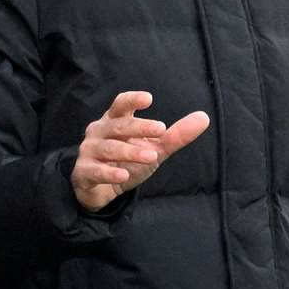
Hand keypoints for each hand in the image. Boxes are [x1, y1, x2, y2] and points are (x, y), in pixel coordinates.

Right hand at [72, 91, 209, 211]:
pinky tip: (124, 175)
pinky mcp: (83, 172)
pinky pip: (96, 171)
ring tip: (151, 156)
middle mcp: (99, 132)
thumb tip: (204, 117)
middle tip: (161, 129)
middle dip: (140, 127)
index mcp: (115, 121)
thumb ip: (176, 135)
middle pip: (119, 125)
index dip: (132, 99)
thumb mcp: (154, 148)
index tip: (149, 98)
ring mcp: (89, 151)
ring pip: (110, 148)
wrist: (101, 190)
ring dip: (130, 152)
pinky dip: (109, 172)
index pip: (121, 104)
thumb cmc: (127, 160)